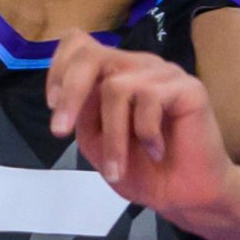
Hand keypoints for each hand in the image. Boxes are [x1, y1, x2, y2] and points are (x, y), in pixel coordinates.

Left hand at [44, 36, 238, 226]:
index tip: (52, 105)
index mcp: (116, 73)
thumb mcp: (96, 142)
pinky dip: (145, 135)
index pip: (79, 44)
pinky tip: (157, 152)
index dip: (58, 68)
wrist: (185, 195)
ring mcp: (164, 73)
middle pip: (92, 55)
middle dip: (70, 93)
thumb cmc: (142, 169)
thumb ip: (81, 114)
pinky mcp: (188, 86)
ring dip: (112, 137)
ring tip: (117, 169)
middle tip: (59, 131)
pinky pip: (149, 99)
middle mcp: (138, 66)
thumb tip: (68, 92)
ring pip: (116, 87)